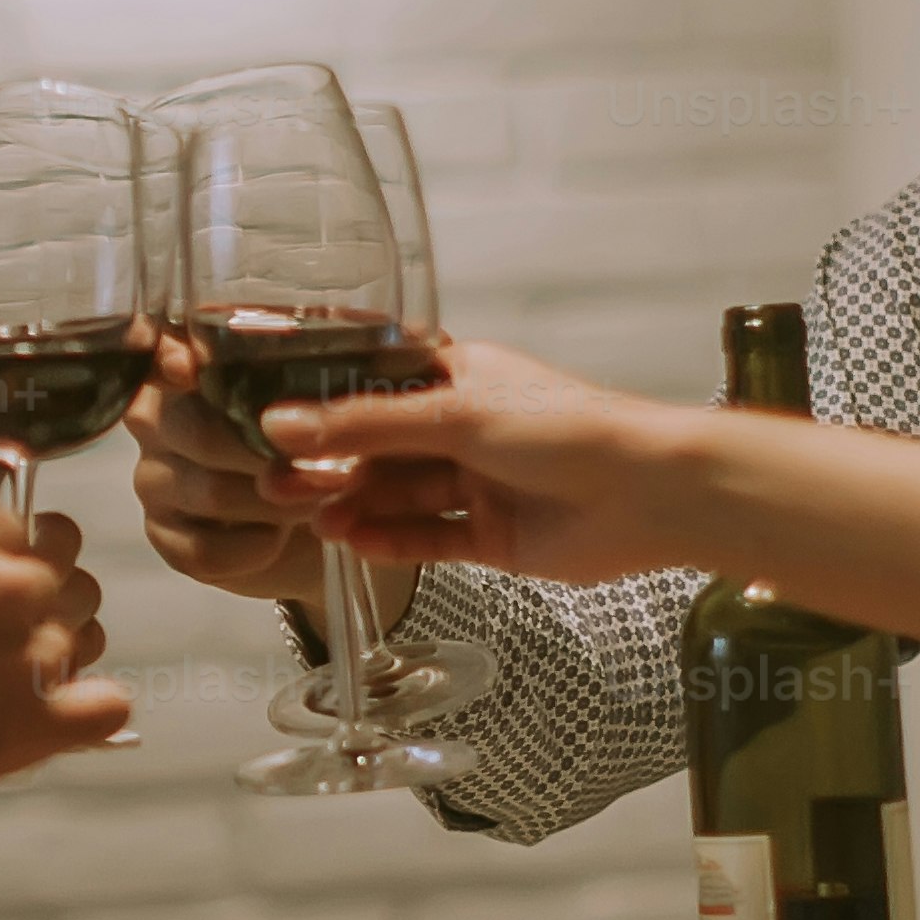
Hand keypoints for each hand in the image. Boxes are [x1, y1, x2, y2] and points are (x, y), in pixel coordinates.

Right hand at [0, 500, 128, 812]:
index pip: (21, 530)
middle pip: (64, 576)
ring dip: (58, 652)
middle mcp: (10, 583)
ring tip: (9, 681)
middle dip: (36, 601)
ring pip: (87, 634)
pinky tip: (56, 719)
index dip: (1, 560)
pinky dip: (88, 713)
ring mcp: (31, 653)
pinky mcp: (37, 724)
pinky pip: (107, 707)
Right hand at [124, 332, 326, 607]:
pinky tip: (281, 538)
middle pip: (200, 432)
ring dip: (277, 504)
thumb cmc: (320, 437)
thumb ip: (310, 363)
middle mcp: (156, 420)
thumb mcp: (322, 391)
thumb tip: (330, 343)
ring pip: (209, 493)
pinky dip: (257, 548)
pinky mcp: (166, 538)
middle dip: (273, 454)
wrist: (324, 513)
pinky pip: (204, 549)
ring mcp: (154, 481)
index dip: (168, 358)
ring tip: (318, 502)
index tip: (189, 370)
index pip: (158, 353)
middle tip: (332, 467)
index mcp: (187, 367)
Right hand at [252, 335, 708, 583]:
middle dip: (331, 464)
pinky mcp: (492, 537)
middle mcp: (464, 428)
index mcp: (458, 377)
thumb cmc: (568, 428)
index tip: (271, 420)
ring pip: (400, 496)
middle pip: (381, 448)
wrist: (648, 493)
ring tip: (311, 517)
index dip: (324, 405)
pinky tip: (354, 542)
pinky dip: (393, 542)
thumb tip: (283, 422)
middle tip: (277, 480)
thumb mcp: (455, 414)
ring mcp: (478, 484)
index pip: (375, 386)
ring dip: (355, 505)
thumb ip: (366, 425)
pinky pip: (430, 539)